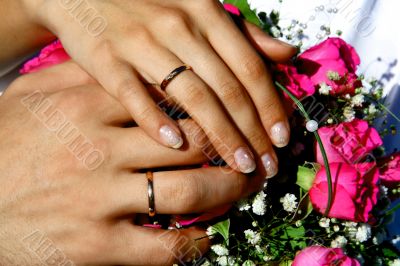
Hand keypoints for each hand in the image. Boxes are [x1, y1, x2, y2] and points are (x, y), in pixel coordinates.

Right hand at [0, 65, 253, 264]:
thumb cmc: (3, 147)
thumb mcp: (33, 98)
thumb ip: (79, 80)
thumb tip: (128, 74)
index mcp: (89, 108)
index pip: (172, 101)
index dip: (212, 109)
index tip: (234, 115)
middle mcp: (100, 150)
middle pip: (192, 144)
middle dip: (233, 149)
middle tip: (254, 154)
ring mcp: (99, 199)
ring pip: (188, 192)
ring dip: (228, 191)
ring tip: (244, 187)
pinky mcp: (94, 246)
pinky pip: (162, 246)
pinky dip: (192, 242)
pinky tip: (204, 236)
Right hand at [23, 0, 295, 176]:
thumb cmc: (150, 4)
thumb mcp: (201, 8)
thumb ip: (245, 33)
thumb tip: (287, 53)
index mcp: (206, 14)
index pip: (249, 68)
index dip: (270, 106)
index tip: (283, 139)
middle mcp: (180, 27)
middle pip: (226, 88)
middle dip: (252, 132)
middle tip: (268, 165)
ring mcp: (142, 43)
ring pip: (191, 95)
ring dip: (220, 135)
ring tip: (239, 166)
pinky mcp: (107, 59)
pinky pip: (134, 94)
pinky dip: (155, 120)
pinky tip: (175, 146)